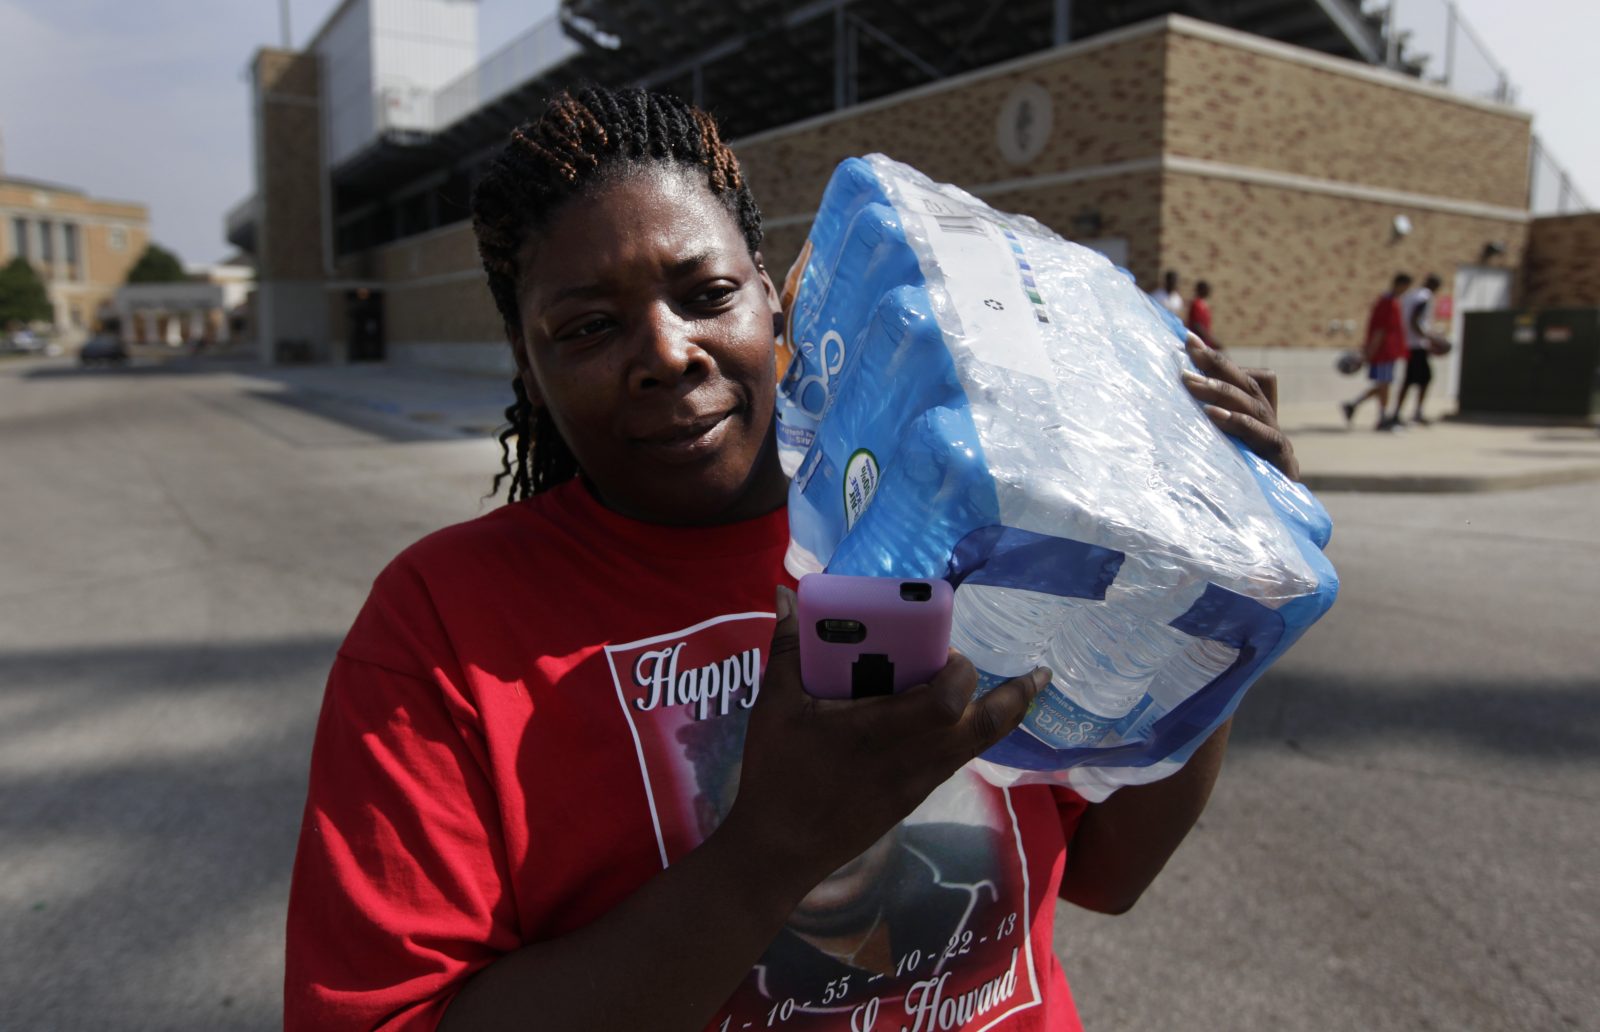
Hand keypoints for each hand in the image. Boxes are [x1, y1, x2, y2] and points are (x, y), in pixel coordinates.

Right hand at [725, 586, 1046, 884]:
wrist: (779, 850)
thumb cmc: (776, 774)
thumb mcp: (774, 706)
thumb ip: (786, 647)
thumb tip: (784, 595)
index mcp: (879, 730)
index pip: (947, 702)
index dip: (960, 672)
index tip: (949, 650)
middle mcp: (911, 758)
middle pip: (985, 727)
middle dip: (1014, 696)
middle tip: (1032, 672)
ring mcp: (916, 783)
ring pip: (977, 747)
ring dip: (1000, 716)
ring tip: (1020, 690)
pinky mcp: (912, 798)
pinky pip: (956, 760)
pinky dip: (970, 735)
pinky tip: (958, 719)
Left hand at [1180, 333, 1299, 480]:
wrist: (1273, 518)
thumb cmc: (1238, 480)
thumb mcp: (1218, 448)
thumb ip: (1204, 423)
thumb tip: (1172, 396)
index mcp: (1257, 414)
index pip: (1242, 376)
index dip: (1218, 358)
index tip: (1188, 339)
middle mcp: (1269, 421)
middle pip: (1247, 384)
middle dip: (1217, 365)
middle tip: (1189, 349)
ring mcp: (1277, 438)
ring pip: (1251, 404)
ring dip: (1220, 390)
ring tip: (1190, 382)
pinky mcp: (1281, 458)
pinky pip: (1262, 435)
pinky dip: (1237, 422)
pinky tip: (1212, 414)